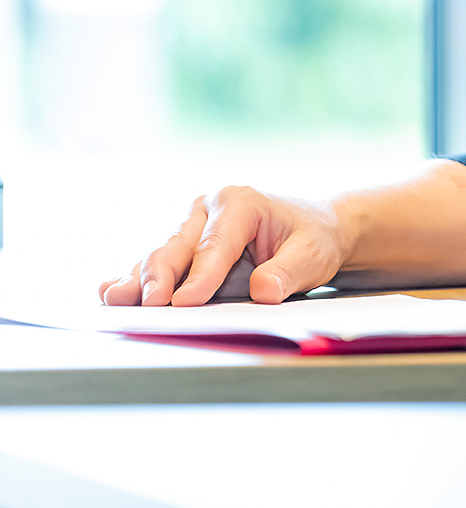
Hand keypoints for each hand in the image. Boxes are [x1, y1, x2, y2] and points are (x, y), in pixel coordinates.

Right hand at [98, 186, 344, 306]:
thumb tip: (264, 292)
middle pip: (176, 247)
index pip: (215, 243)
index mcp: (239, 202)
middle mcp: (206, 209)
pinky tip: (110, 293)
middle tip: (149, 305)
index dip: (200, 274)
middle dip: (159, 277)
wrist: (313, 230)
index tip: (186, 301)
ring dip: (136, 281)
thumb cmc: (312, 239)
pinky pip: (155, 264)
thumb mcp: (313, 254)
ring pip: (158, 256)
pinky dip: (133, 280)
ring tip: (115, 301)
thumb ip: (288, 272)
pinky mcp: (180, 247)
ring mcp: (188, 227)